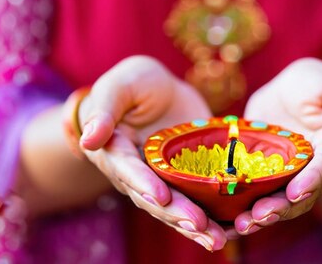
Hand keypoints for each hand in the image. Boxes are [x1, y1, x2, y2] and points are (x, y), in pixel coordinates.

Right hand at [77, 55, 226, 250]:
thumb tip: (88, 139)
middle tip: (199, 225)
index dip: (144, 184)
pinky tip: (233, 228)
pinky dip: (214, 216)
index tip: (161, 196)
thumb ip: (105, 109)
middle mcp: (137, 174)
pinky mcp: (187, 179)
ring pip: (176, 208)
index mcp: (116, 152)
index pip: (128, 171)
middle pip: (154, 199)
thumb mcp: (119, 86)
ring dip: (195, 227)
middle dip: (176, 213)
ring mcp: (163, 180)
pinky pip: (198, 201)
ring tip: (217, 239)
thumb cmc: (133, 83)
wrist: (159, 89)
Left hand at [233, 58, 321, 234]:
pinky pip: (252, 192)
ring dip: (259, 215)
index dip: (311, 182)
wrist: (291, 87)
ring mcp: (284, 174)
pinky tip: (222, 221)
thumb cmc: (319, 85)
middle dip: (280, 208)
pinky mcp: (261, 172)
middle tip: (258, 217)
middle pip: (298, 195)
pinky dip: (239, 207)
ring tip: (241, 226)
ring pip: (275, 200)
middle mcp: (310, 170)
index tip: (296, 193)